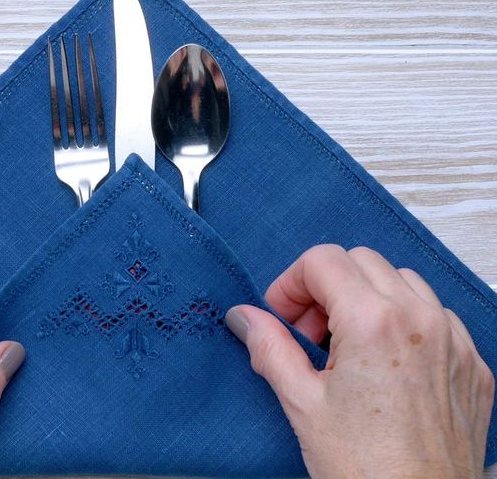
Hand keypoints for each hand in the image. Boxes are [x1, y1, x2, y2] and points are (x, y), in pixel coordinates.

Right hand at [226, 245, 493, 477]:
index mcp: (373, 321)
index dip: (291, 284)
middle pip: (361, 261)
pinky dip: (404, 322)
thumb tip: (244, 316)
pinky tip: (385, 364)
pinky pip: (437, 315)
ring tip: (347, 349)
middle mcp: (420, 319)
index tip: (284, 317)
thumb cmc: (366, 469)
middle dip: (326, 287)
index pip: (323, 259)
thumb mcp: (301, 403)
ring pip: (403, 280)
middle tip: (310, 334)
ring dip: (367, 299)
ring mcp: (454, 340)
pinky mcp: (473, 364)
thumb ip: (268, 346)